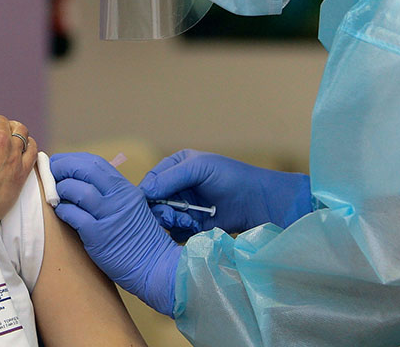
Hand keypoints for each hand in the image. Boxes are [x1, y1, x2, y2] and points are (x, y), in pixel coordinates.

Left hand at [50, 152, 180, 316]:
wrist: (154, 267)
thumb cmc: (138, 239)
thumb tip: (79, 181)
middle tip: (51, 172)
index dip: (73, 159)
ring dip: (62, 189)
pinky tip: (61, 212)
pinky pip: (74, 216)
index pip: (95, 163)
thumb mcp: (130, 207)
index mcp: (126, 189)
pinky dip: (63, 211)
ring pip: (79, 190)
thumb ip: (110, 193)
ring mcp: (110, 216)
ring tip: (56, 195)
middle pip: (86, 170)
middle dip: (63, 167)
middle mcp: (119, 198)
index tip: (59, 162)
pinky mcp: (99, 236)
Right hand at [139, 149, 311, 241]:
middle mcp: (176, 187)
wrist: (255, 202)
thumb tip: (144, 192)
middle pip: (153, 203)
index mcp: (175, 167)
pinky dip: (182, 230)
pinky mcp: (191, 225)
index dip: (147, 193)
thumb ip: (170, 178)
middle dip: (162, 210)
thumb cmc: (229, 177)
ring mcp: (183, 207)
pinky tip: (196, 226)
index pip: (150, 180)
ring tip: (190, 220)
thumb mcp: (198, 168)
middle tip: (174, 215)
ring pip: (162, 219)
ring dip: (174, 221)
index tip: (150, 203)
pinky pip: (175, 232)